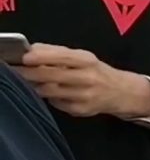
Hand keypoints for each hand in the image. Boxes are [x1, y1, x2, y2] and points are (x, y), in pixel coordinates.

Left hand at [18, 43, 149, 118]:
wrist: (123, 93)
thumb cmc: (98, 72)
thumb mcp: (83, 58)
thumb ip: (58, 53)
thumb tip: (33, 50)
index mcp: (87, 61)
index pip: (62, 56)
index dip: (41, 57)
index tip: (25, 57)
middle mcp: (87, 78)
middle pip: (51, 75)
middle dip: (30, 73)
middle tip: (17, 70)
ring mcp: (84, 95)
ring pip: (49, 91)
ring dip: (36, 86)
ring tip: (32, 81)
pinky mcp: (80, 110)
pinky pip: (56, 103)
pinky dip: (50, 97)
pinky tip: (52, 93)